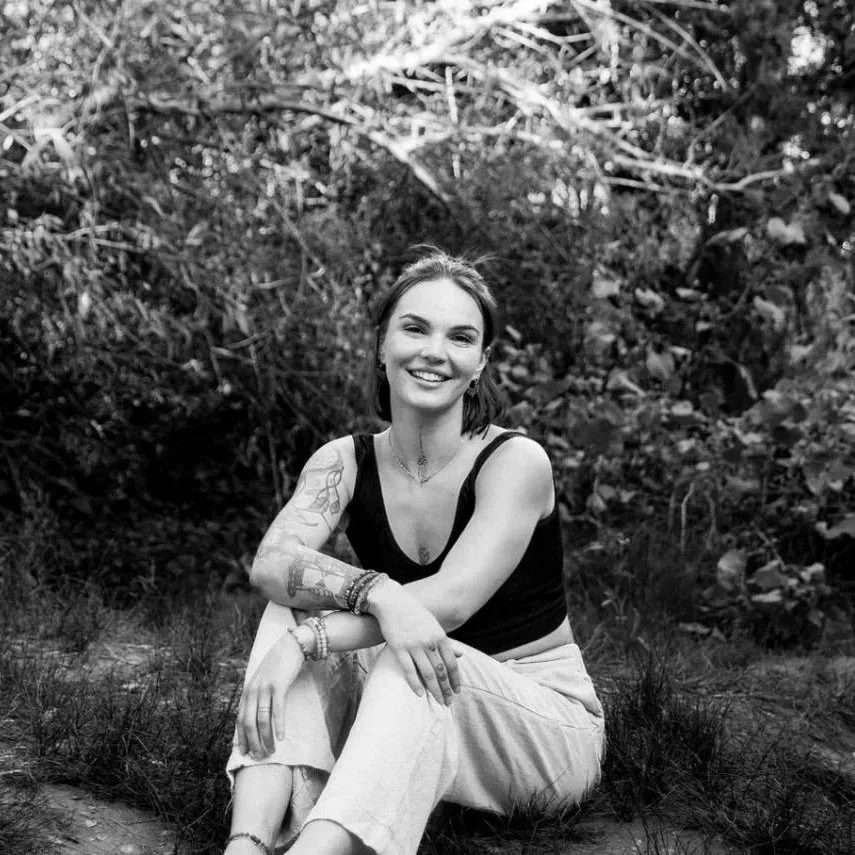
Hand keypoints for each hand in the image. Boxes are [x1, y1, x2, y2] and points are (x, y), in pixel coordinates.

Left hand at [235, 631, 303, 758]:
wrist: (290, 646)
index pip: (240, 720)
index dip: (242, 738)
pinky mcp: (278, 686)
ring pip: (261, 720)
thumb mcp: (262, 681)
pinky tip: (281, 737)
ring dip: (266, 738)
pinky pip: (276, 710)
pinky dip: (278, 726)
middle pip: (249, 723)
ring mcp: (265, 688)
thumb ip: (257, 696)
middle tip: (260, 757)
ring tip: (271, 751)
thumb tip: (257, 718)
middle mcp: (253, 691)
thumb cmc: (278, 666)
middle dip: (253, 742)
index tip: (246, 753)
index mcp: (247, 692)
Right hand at [368, 581, 462, 705]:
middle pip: (441, 671)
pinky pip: (409, 670)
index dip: (455, 679)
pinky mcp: (399, 648)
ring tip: (438, 702)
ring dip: (434, 690)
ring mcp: (414, 645)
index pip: (452, 663)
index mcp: (440, 636)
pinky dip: (415, 684)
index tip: (458, 691)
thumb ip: (446, 642)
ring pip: (428, 674)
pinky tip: (420, 694)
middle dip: (446, 689)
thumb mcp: (434, 625)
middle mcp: (429, 642)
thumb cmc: (414, 614)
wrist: (392, 602)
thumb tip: (461, 655)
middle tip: (448, 703)